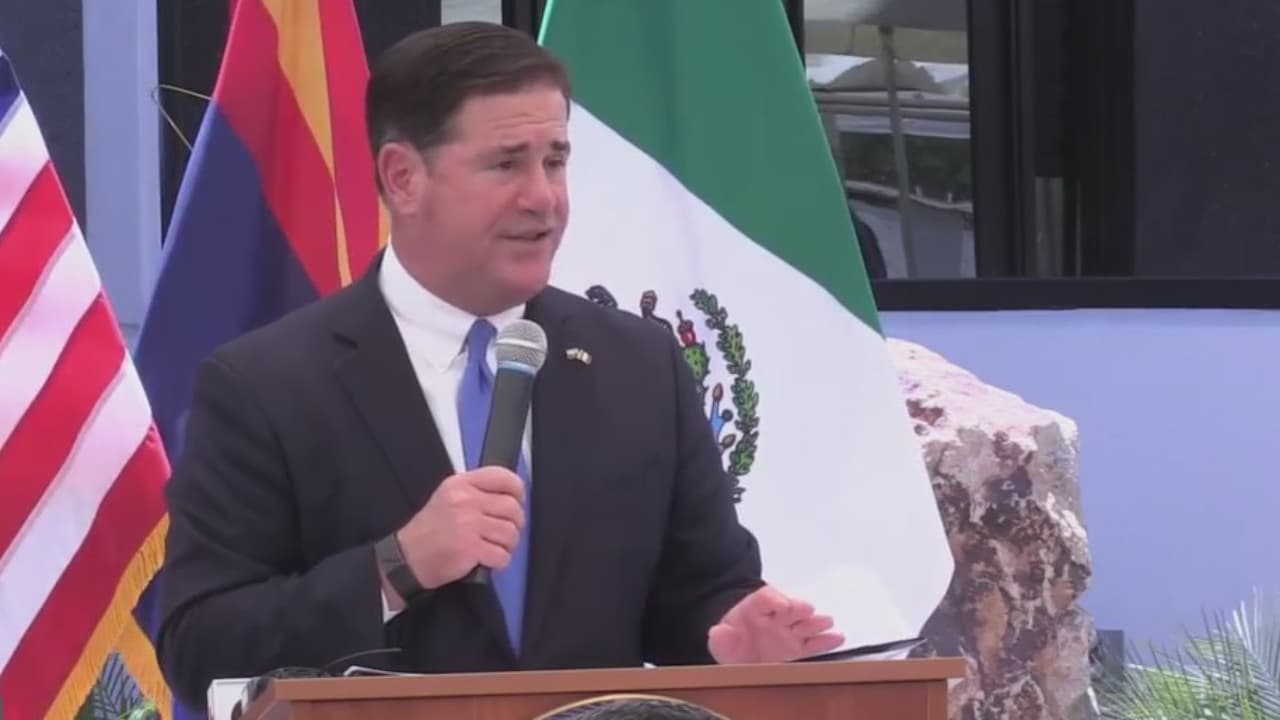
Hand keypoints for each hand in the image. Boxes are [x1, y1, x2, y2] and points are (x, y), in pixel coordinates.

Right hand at [393, 466, 525, 590]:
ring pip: (511, 533)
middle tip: (503, 532)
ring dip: (507, 545)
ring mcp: (469, 524)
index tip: (517, 501)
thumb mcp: (448, 497)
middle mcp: (466, 501)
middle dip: (514, 523)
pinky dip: (499, 561)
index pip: (502, 477)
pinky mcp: (471, 548)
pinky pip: (503, 555)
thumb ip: (476, 491)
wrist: (407, 558)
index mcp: (461, 484)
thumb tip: (511, 495)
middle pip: (512, 508)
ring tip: (493, 547)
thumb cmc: (430, 530)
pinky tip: (486, 560)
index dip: (517, 490)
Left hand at [707, 586, 844, 663]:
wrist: (740, 653)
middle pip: (789, 607)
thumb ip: (720, 638)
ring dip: (815, 622)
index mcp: (754, 609)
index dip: (774, 599)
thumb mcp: (720, 641)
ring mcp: (789, 631)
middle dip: (797, 608)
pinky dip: (826, 641)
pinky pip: (814, 643)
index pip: (765, 598)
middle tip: (807, 610)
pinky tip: (837, 638)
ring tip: (826, 622)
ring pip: (804, 623)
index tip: (781, 605)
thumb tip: (718, 632)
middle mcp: (776, 617)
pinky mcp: (799, 648)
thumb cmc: (732, 642)